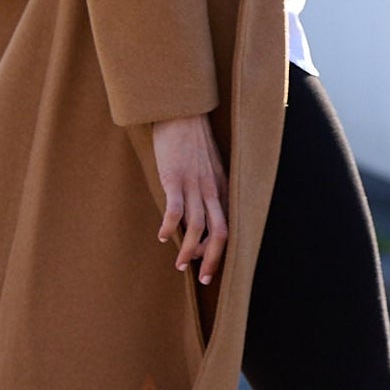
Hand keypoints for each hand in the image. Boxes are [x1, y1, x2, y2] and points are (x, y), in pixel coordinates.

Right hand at [153, 114, 228, 284]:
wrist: (182, 111)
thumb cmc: (192, 138)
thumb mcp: (209, 164)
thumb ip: (209, 185)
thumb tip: (200, 210)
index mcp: (222, 187)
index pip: (228, 227)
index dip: (221, 251)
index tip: (210, 266)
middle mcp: (212, 189)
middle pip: (220, 234)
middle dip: (212, 261)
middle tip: (202, 278)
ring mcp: (193, 185)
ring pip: (197, 228)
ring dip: (189, 250)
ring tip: (179, 264)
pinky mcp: (174, 178)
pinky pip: (174, 210)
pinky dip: (169, 228)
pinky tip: (161, 236)